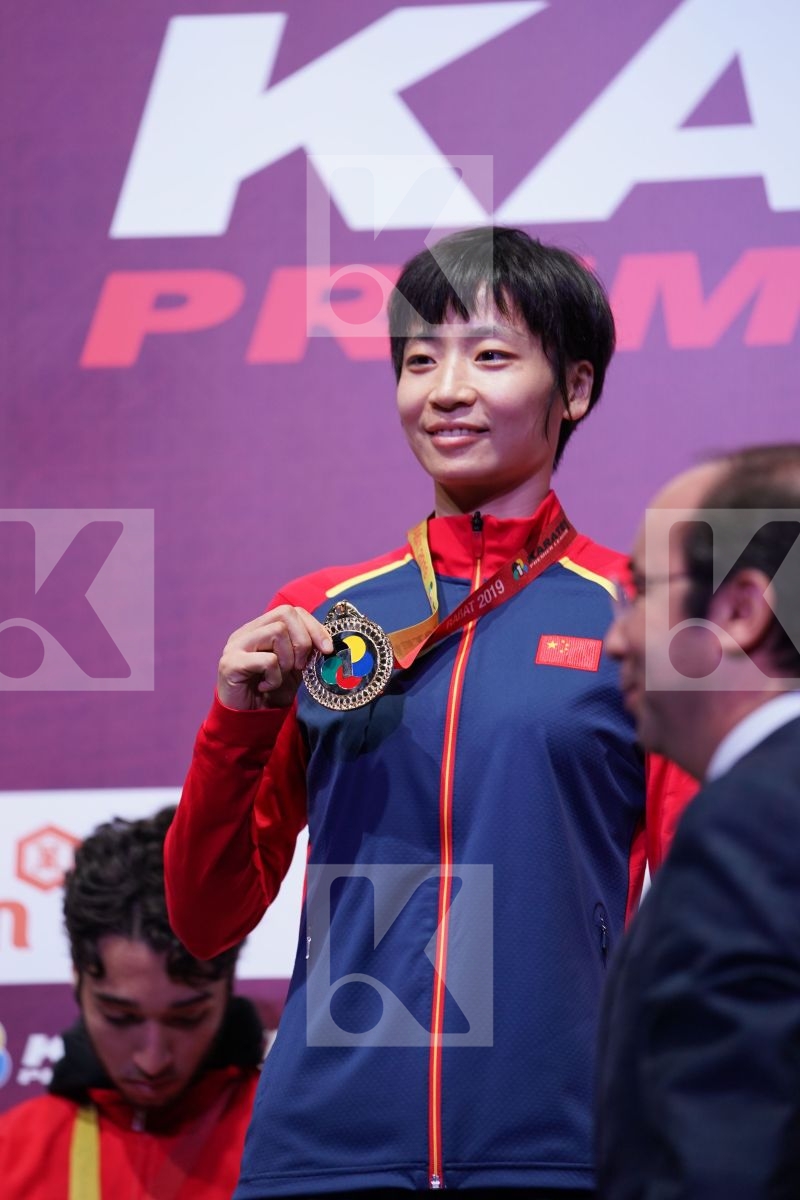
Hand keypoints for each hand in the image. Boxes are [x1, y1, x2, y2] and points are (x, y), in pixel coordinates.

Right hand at [217, 606, 333, 710]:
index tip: (327, 649)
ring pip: (277, 632)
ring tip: (280, 677)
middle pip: (285, 614)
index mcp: (261, 628)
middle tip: (300, 667)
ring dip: (288, 660)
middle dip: (303, 641)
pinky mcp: (231, 663)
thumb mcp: (296, 668)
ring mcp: (236, 645)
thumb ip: (308, 651)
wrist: (247, 721)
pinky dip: (275, 677)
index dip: (314, 626)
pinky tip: (267, 687)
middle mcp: (247, 632)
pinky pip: (267, 660)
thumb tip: (328, 642)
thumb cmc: (270, 692)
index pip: (292, 611)